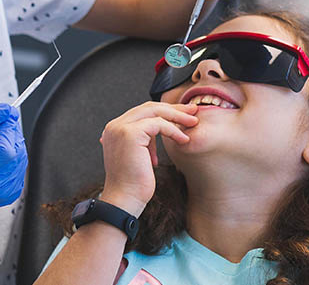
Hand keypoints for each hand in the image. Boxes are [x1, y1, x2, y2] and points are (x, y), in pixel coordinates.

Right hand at [98, 102, 197, 216]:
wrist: (125, 200)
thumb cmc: (134, 184)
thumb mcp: (140, 155)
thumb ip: (145, 140)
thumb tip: (163, 129)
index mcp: (115, 129)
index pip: (143, 112)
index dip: (165, 111)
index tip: (183, 115)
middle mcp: (115, 126)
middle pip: (149, 107)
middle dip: (173, 109)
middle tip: (193, 111)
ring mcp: (121, 128)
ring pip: (154, 112)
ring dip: (177, 117)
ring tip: (193, 123)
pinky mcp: (130, 133)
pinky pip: (158, 124)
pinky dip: (174, 130)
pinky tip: (184, 140)